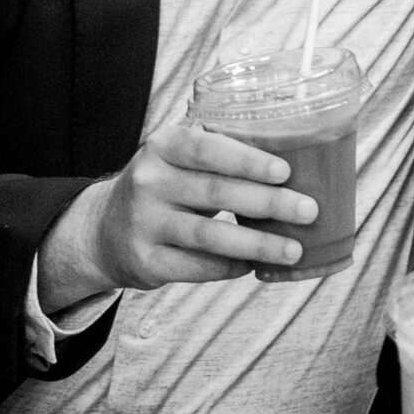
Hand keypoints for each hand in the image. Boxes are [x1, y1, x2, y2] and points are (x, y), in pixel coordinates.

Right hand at [39, 123, 318, 298]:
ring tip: (293, 249)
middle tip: (308, 210)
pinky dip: (230, 268)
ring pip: (209, 235)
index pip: (207, 148)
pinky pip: (197, 267)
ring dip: (257, 243)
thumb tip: (294, 162)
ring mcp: (144, 223)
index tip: (285, 171)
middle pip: (215, 192)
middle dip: (268, 202)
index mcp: (162, 145)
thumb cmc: (165, 185)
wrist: (105, 229)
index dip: (247, 160)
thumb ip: (219, 152)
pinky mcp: (146, 261)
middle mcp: (148, 181)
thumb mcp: (177, 157)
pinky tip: (254, 266)